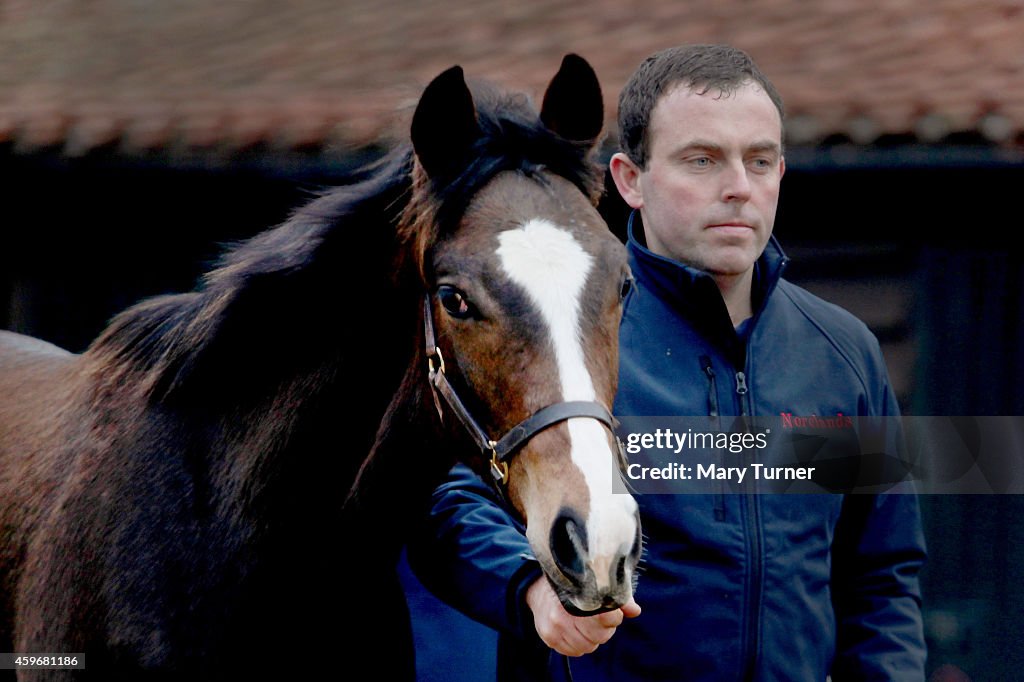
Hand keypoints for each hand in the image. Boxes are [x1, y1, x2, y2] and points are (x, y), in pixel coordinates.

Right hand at [525, 577, 640, 656]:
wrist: (538, 587)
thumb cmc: (573, 585)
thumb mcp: (595, 584)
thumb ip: (618, 597)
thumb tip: (635, 611)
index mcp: (580, 596)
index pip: (609, 617)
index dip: (614, 615)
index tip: (611, 610)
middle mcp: (565, 613)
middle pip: (600, 636)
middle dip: (604, 629)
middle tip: (598, 618)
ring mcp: (555, 627)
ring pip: (588, 646)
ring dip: (591, 638)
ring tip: (586, 625)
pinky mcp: (549, 637)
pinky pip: (574, 652)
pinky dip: (578, 645)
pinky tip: (576, 631)